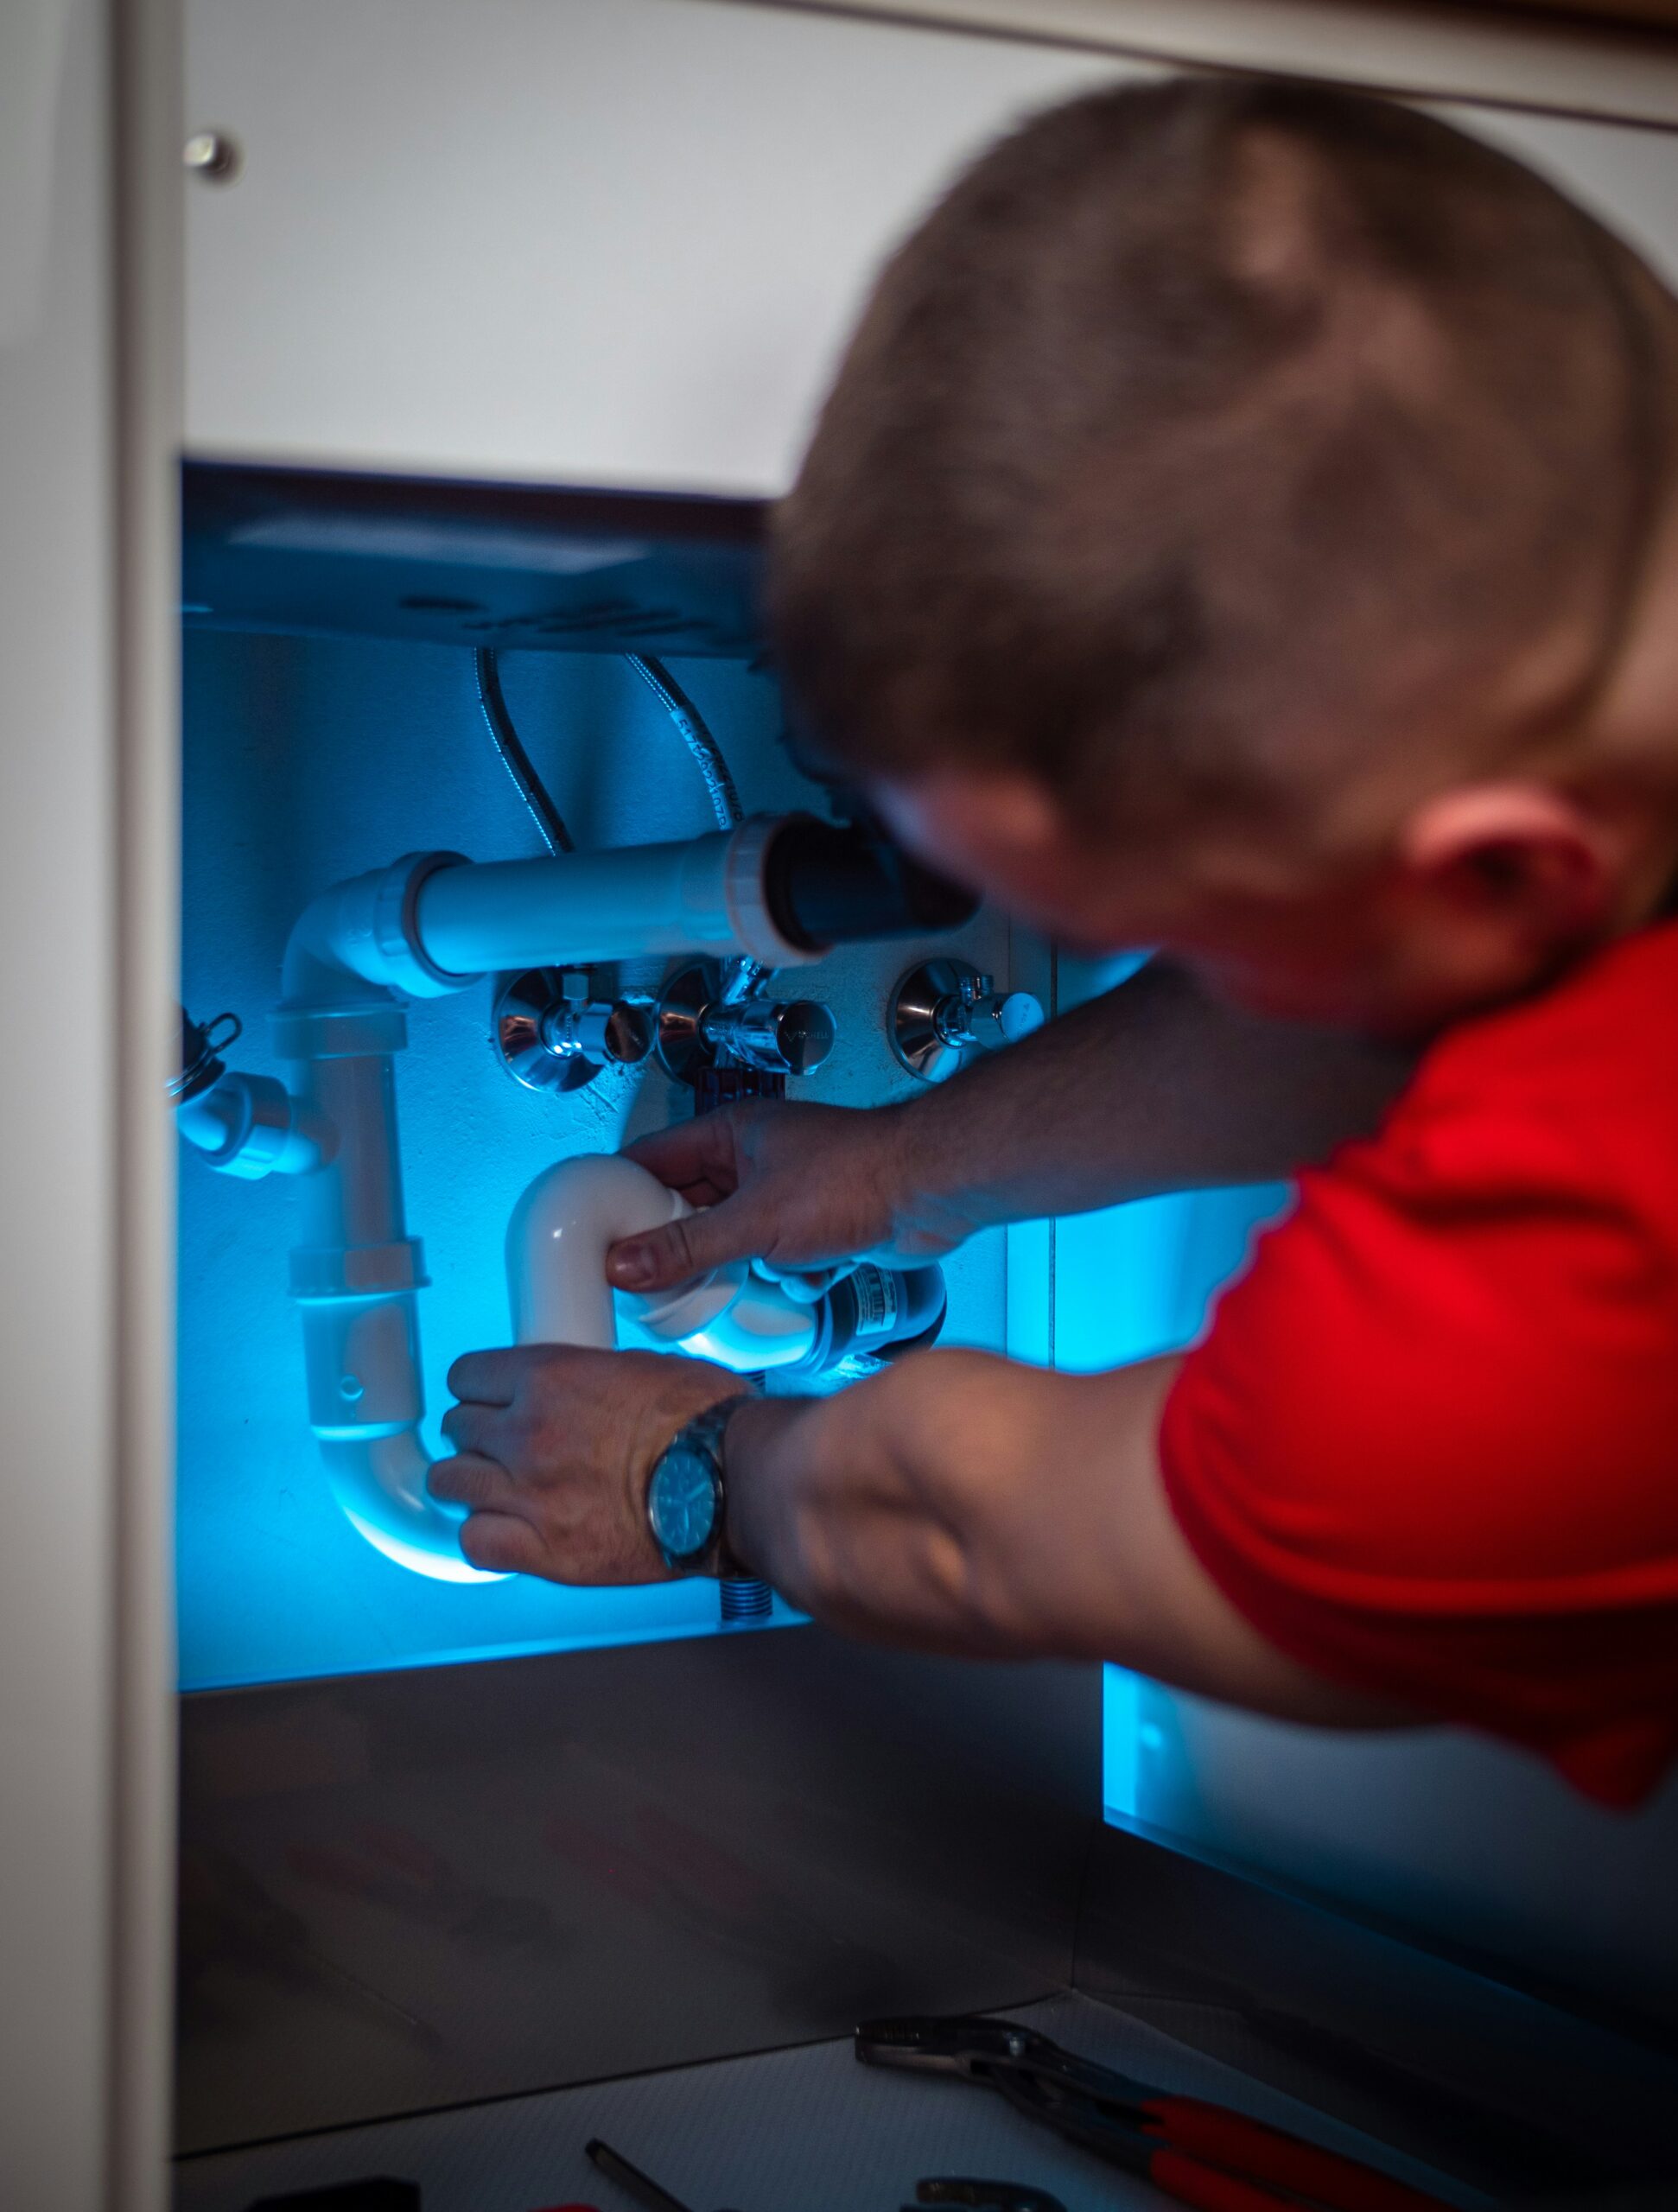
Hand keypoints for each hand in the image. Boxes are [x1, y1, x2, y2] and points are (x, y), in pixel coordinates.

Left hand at [431, 1345, 742, 1581]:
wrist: (734, 1482)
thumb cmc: (706, 1423)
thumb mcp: (641, 1366)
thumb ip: (589, 1377)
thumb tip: (578, 1387)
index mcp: (549, 1377)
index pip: (467, 1375)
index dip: (478, 1388)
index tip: (489, 1398)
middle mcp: (526, 1433)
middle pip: (457, 1429)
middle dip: (478, 1434)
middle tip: (503, 1444)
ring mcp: (528, 1494)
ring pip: (451, 1484)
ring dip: (472, 1483)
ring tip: (497, 1488)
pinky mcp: (545, 1551)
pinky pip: (475, 1543)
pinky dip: (485, 1536)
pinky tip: (507, 1531)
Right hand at [606, 1099, 970, 1296]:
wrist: (931, 1190)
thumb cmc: (853, 1178)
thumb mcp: (754, 1223)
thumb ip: (687, 1248)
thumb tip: (623, 1266)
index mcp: (727, 1135)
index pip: (650, 1160)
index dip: (620, 1197)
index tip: (596, 1237)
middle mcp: (751, 1158)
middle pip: (687, 1206)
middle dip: (677, 1246)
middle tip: (649, 1284)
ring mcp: (783, 1191)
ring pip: (731, 1237)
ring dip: (735, 1266)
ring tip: (731, 1285)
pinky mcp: (814, 1224)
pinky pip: (773, 1256)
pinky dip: (782, 1274)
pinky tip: (799, 1280)